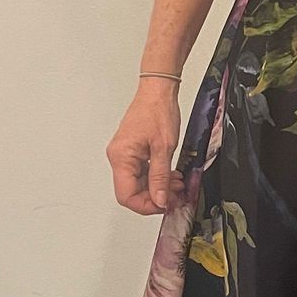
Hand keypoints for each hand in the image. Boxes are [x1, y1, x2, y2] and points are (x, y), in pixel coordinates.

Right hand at [107, 80, 181, 214]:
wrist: (157, 91)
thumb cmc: (158, 111)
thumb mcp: (164, 148)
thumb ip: (160, 177)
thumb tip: (160, 200)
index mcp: (121, 158)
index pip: (127, 196)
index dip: (146, 205)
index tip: (165, 205)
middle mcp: (118, 157)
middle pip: (132, 191)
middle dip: (155, 197)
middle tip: (175, 196)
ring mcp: (124, 155)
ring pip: (138, 183)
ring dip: (158, 187)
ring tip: (177, 185)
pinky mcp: (132, 152)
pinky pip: (141, 172)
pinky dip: (156, 177)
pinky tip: (171, 176)